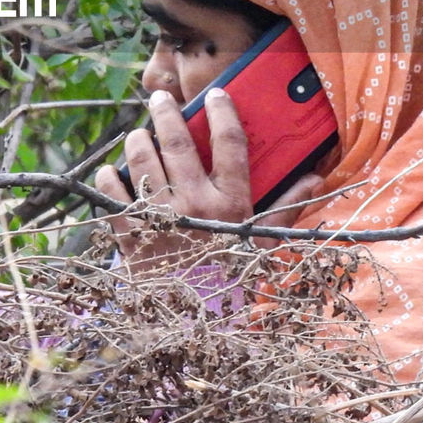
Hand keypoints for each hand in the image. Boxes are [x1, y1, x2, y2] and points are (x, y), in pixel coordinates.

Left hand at [94, 88, 323, 274]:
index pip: (229, 143)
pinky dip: (108, 180)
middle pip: (176, 143)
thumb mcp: (263, 243)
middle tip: (159, 98)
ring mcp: (160, 218)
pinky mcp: (132, 235)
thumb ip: (286, 208)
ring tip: (137, 134)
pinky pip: (112, 197)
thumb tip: (315, 178)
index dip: (222, 112)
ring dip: (136, 141)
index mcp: (230, 203)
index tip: (215, 94)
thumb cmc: (235, 279)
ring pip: (141, 161)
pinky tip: (110, 172)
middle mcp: (194, 204)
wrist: (199, 327)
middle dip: (166, 113)